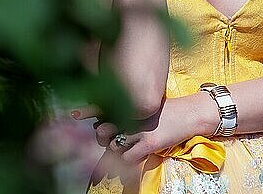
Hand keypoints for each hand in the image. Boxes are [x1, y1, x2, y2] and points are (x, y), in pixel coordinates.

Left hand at [71, 93, 218, 163]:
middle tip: (111, 141)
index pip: (104, 106)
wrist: (189, 114)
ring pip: (114, 146)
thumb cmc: (167, 111)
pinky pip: (128, 157)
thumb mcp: (146, 108)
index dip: (87, 110)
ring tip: (126, 148)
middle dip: (103, 139)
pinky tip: (135, 155)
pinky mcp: (149, 142)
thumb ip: (129, 113)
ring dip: (116, 151)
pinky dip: (128, 160)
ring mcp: (139, 128)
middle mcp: (131, 114)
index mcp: (130, 103)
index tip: (73, 114)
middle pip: (103, 130)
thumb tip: (112, 123)